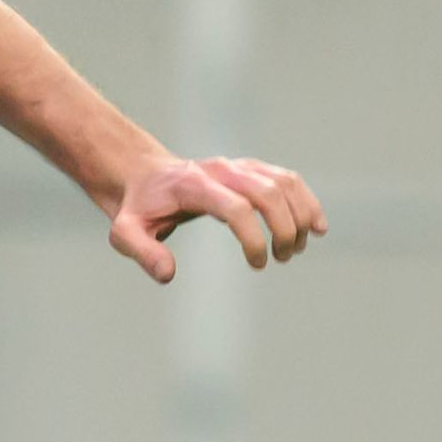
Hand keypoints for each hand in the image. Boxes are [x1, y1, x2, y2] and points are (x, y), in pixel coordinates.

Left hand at [109, 154, 325, 281]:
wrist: (145, 177)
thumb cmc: (137, 209)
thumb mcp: (125, 233)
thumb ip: (142, 252)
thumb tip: (168, 275)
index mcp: (193, 185)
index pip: (236, 207)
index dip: (254, 238)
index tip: (258, 264)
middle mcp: (221, 170)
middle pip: (268, 192)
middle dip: (284, 229)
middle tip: (281, 258)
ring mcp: (238, 166)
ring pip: (284, 182)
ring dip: (300, 216)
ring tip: (296, 249)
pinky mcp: (251, 169)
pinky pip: (287, 179)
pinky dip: (306, 200)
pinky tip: (317, 226)